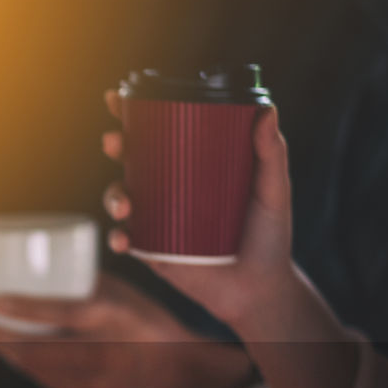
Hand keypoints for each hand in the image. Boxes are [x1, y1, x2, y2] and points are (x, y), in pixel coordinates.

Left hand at [0, 274, 253, 387]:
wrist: (183, 377)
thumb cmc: (151, 323)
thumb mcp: (125, 296)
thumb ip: (85, 285)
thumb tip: (41, 270)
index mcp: (114, 320)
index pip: (66, 314)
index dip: (28, 309)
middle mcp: (101, 353)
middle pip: (37, 348)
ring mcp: (92, 383)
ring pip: (35, 368)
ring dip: (2, 351)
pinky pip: (46, 380)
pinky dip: (25, 364)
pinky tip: (8, 352)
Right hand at [101, 91, 302, 328]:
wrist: (259, 289)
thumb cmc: (270, 237)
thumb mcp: (273, 191)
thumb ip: (271, 154)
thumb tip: (267, 110)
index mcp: (192, 166)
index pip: (159, 134)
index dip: (133, 114)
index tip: (117, 97)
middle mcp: (169, 189)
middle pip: (132, 159)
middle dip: (116, 146)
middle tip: (115, 141)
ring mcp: (157, 219)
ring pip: (121, 197)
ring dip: (113, 194)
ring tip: (126, 201)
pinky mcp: (152, 250)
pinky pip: (125, 239)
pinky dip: (118, 237)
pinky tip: (124, 238)